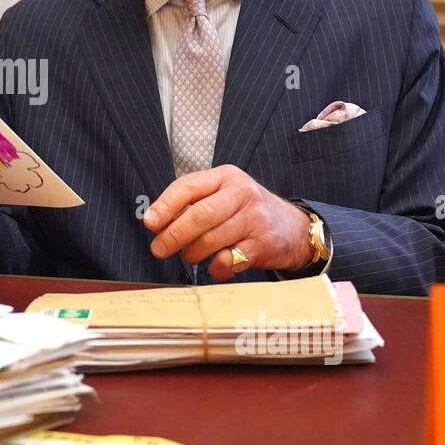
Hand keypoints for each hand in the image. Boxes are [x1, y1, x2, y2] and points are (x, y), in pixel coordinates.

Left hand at [143, 165, 311, 279]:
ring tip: (190, 256)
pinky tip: (214, 264)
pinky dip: (215, 267)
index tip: (150, 223)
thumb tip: (157, 223)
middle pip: (200, 214)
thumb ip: (194, 203)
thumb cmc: (247, 212)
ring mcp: (255, 219)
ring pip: (211, 239)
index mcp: (226, 177)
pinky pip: (228, 260)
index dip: (165, 205)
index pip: (188, 186)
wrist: (293, 228)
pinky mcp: (263, 245)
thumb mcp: (224, 195)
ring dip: (192, 253)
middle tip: (159, 249)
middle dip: (173, 235)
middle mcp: (242, 194)